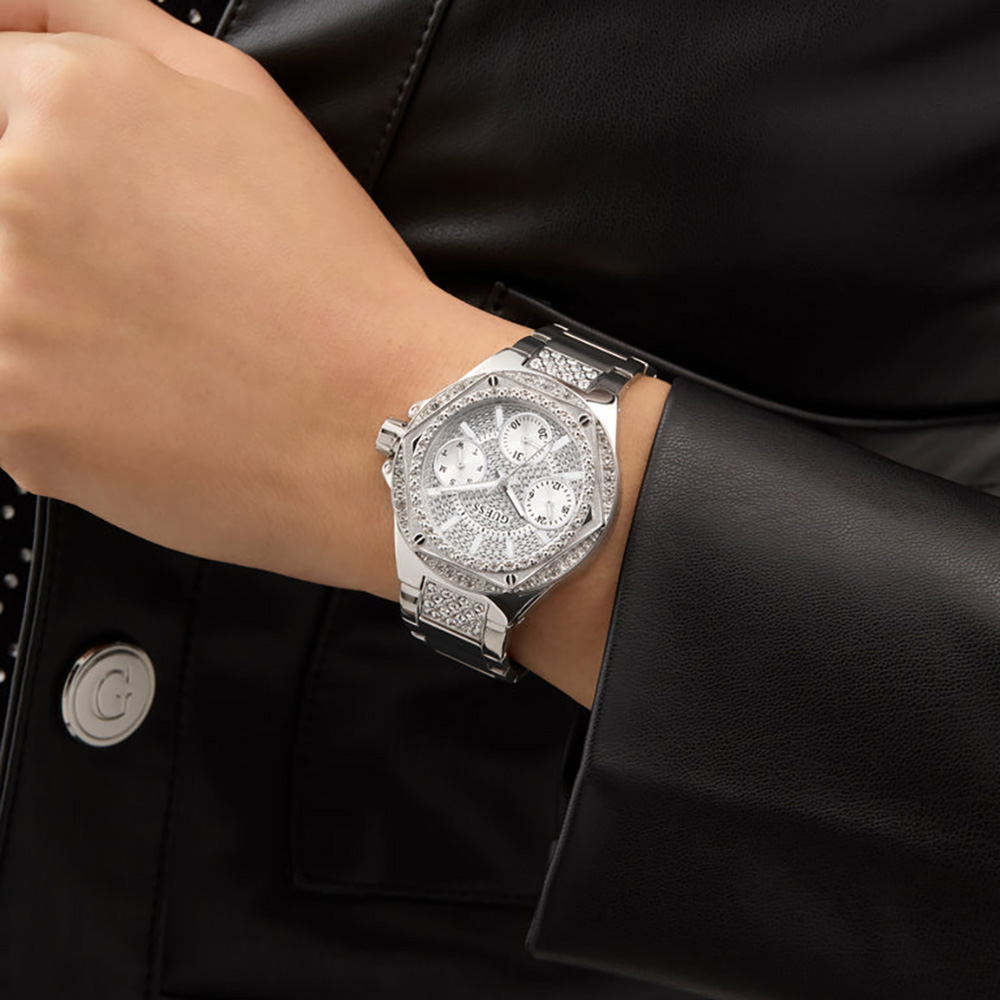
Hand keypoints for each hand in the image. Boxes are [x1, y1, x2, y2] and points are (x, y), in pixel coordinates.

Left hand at [0, 0, 520, 591]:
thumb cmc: (329, 274)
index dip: (35, 141)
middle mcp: (11, 203)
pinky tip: (130, 393)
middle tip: (131, 279)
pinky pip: (1, 388)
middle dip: (43, 230)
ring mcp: (1, 324)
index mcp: (65, 107)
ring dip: (41, 311)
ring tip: (137, 339)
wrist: (376, 423)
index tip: (83, 196)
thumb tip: (7, 18)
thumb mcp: (242, 99)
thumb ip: (98, 24)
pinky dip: (48, 391)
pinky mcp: (12, 423)